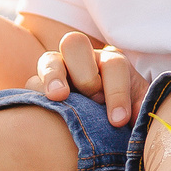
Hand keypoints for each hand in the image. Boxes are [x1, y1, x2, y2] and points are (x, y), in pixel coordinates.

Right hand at [26, 31, 141, 126]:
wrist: (98, 127)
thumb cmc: (120, 115)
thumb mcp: (135, 110)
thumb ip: (139, 109)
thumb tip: (137, 117)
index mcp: (109, 63)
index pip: (114, 65)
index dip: (117, 92)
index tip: (118, 120)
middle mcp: (82, 60)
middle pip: (75, 44)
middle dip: (85, 73)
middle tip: (92, 100)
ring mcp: (57, 71)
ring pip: (49, 60)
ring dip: (53, 76)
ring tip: (58, 96)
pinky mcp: (38, 88)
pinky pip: (31, 84)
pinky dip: (35, 94)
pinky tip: (40, 110)